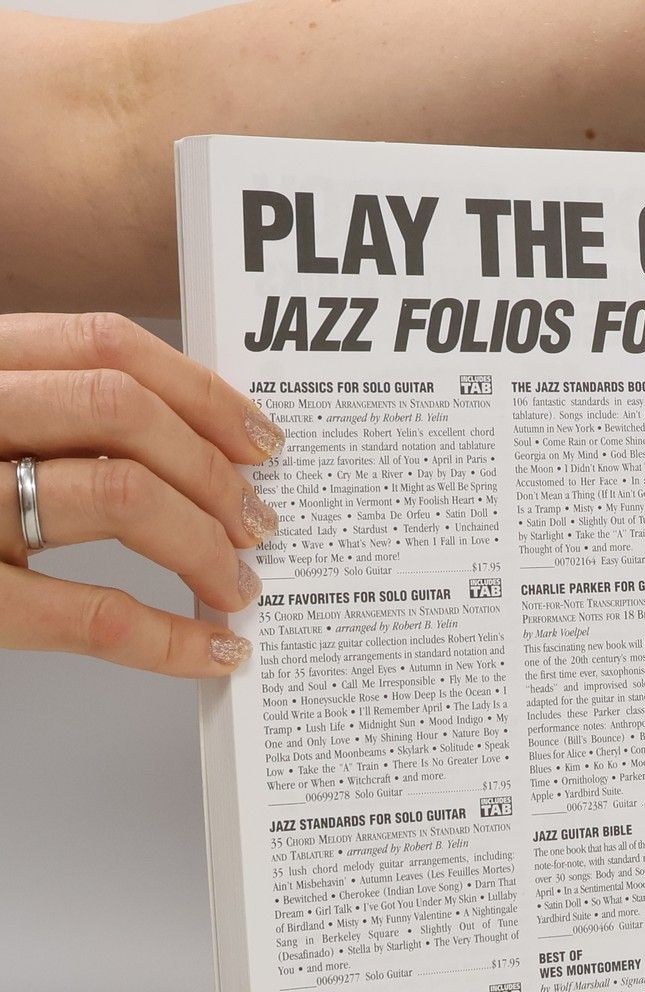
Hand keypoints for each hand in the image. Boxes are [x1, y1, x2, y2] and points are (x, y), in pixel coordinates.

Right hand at [0, 313, 283, 675]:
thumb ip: (38, 412)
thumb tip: (181, 446)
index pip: (103, 343)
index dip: (202, 392)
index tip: (259, 440)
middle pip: (123, 412)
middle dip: (215, 471)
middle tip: (258, 522)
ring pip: (120, 493)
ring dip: (205, 543)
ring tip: (235, 582)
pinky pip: (86, 612)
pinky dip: (168, 637)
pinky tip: (209, 649)